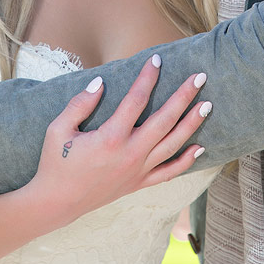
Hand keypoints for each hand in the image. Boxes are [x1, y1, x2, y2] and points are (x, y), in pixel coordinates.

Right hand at [23, 56, 210, 232]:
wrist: (56, 203)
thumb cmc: (55, 163)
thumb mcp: (58, 129)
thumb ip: (79, 104)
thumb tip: (101, 82)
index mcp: (110, 137)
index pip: (136, 100)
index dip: (148, 77)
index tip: (157, 59)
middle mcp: (130, 154)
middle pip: (165, 120)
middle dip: (184, 96)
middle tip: (200, 77)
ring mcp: (137, 171)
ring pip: (173, 145)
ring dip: (192, 124)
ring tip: (207, 105)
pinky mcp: (139, 184)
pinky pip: (168, 173)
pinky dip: (186, 161)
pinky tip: (200, 148)